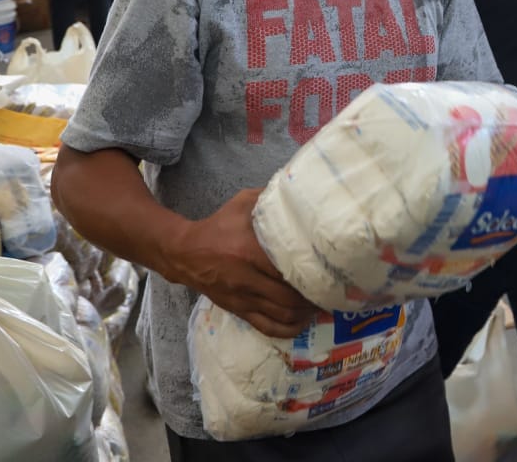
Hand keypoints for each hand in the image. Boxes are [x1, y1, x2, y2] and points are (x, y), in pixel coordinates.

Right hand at [168, 187, 317, 337]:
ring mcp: (242, 299)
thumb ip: (269, 197)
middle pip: (288, 298)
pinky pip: (266, 327)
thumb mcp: (242, 203)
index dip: (311, 274)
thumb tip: (300, 186)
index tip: (331, 272)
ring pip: (281, 315)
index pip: (286, 270)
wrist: (184, 252)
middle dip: (313, 298)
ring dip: (305, 314)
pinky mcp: (239, 310)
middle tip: (332, 291)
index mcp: (249, 252)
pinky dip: (287, 329)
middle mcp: (246, 279)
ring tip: (322, 305)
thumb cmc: (219, 225)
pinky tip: (302, 322)